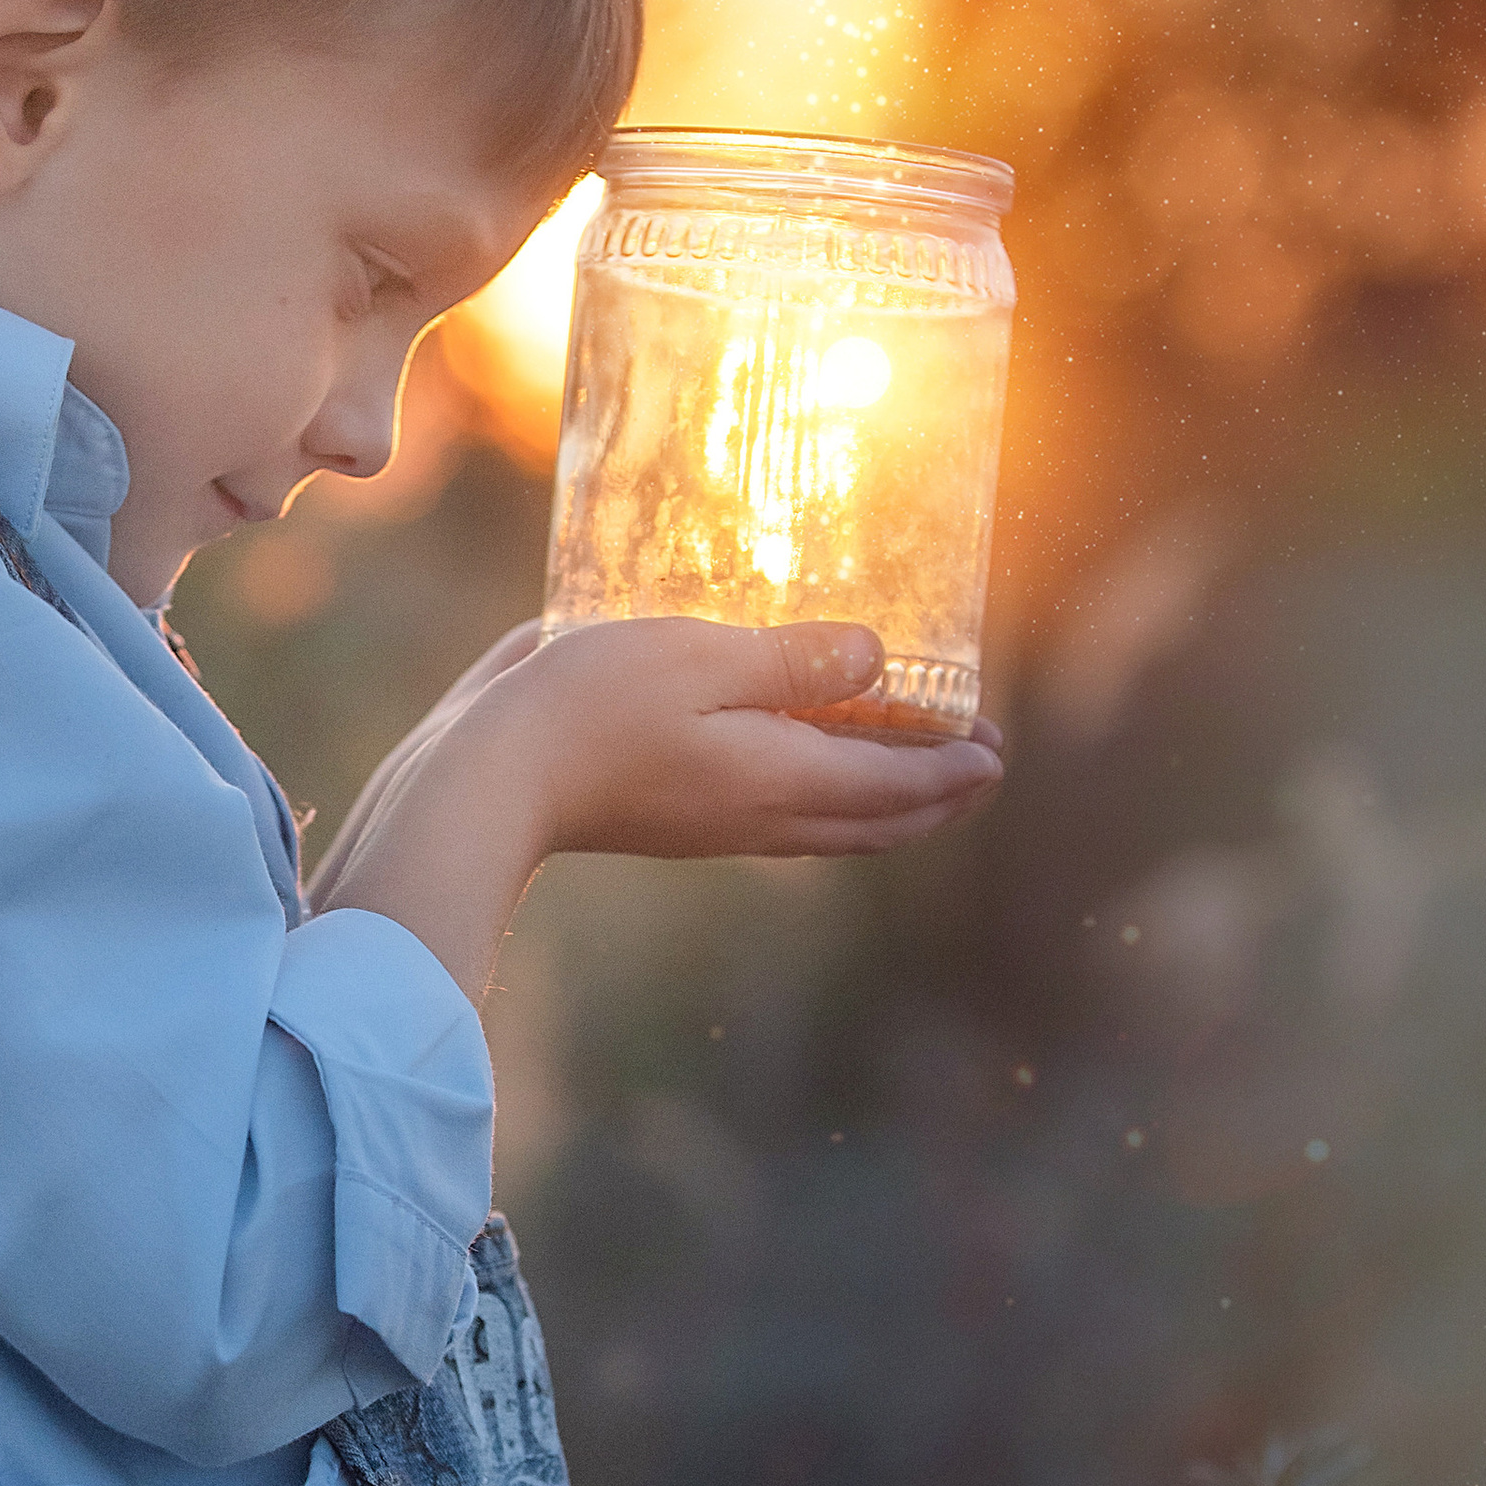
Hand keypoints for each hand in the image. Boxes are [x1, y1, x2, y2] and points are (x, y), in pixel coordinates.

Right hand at [316, 615, 1002, 997]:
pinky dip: (821, 800)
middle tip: (974, 766)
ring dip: (882, 805)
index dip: (954, 769)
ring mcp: (717, 825)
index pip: (898, 785)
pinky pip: (779, 819)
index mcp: (783, 779)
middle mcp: (762, 815)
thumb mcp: (705, 658)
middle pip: (875, 822)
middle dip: (933, 797)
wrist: (490, 778)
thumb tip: (875, 661)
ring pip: (829, 828)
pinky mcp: (676, 818)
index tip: (996, 750)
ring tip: (908, 770)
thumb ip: (796, 661)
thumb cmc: (590, 709)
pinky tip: (803, 766)